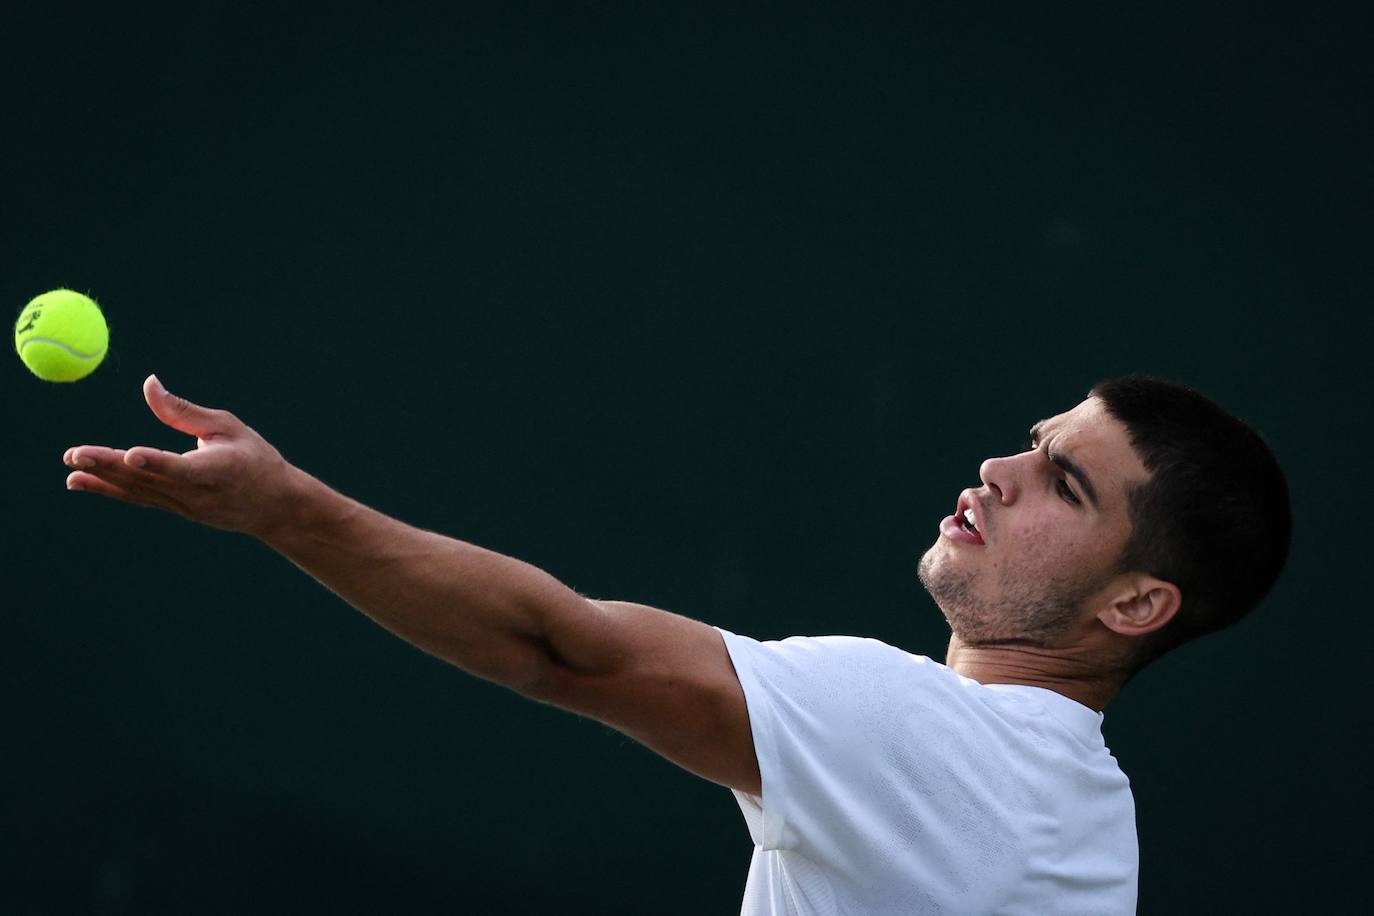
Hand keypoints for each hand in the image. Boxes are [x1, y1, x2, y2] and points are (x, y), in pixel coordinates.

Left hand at [64, 375, 300, 537]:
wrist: (274, 506)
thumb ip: (185, 411)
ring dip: (102, 479)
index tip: (130, 453)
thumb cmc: (255, 458)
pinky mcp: (176, 510)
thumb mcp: (229, 427)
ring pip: (138, 491)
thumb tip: (148, 384)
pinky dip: (109, 489)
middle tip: (75, 454)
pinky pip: (138, 498)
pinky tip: (80, 481)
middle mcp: (199, 494)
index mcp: (219, 471)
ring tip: (71, 467)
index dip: (156, 461)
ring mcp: (185, 507)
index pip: (182, 468)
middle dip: (109, 467)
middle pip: (148, 480)